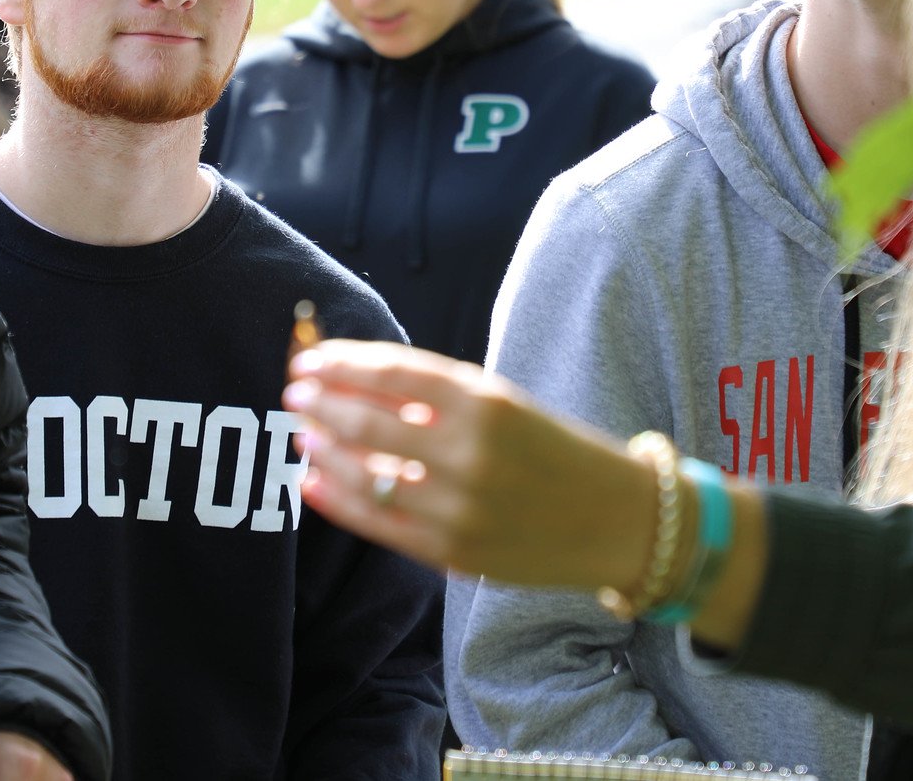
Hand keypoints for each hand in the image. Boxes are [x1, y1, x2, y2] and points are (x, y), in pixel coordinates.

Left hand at [286, 340, 771, 649]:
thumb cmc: (555, 451)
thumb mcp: (505, 404)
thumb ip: (438, 393)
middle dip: (322, 404)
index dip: (342, 364)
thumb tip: (355, 377)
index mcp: (488, 401)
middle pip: (370, 421)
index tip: (309, 359)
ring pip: (365, 474)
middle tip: (294, 393)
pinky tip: (310, 480)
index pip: (393, 372)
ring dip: (322, 449)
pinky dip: (335, 500)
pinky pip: (378, 523)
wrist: (619, 522)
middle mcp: (472, 452)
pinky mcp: (454, 552)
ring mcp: (460, 506)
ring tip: (302, 434)